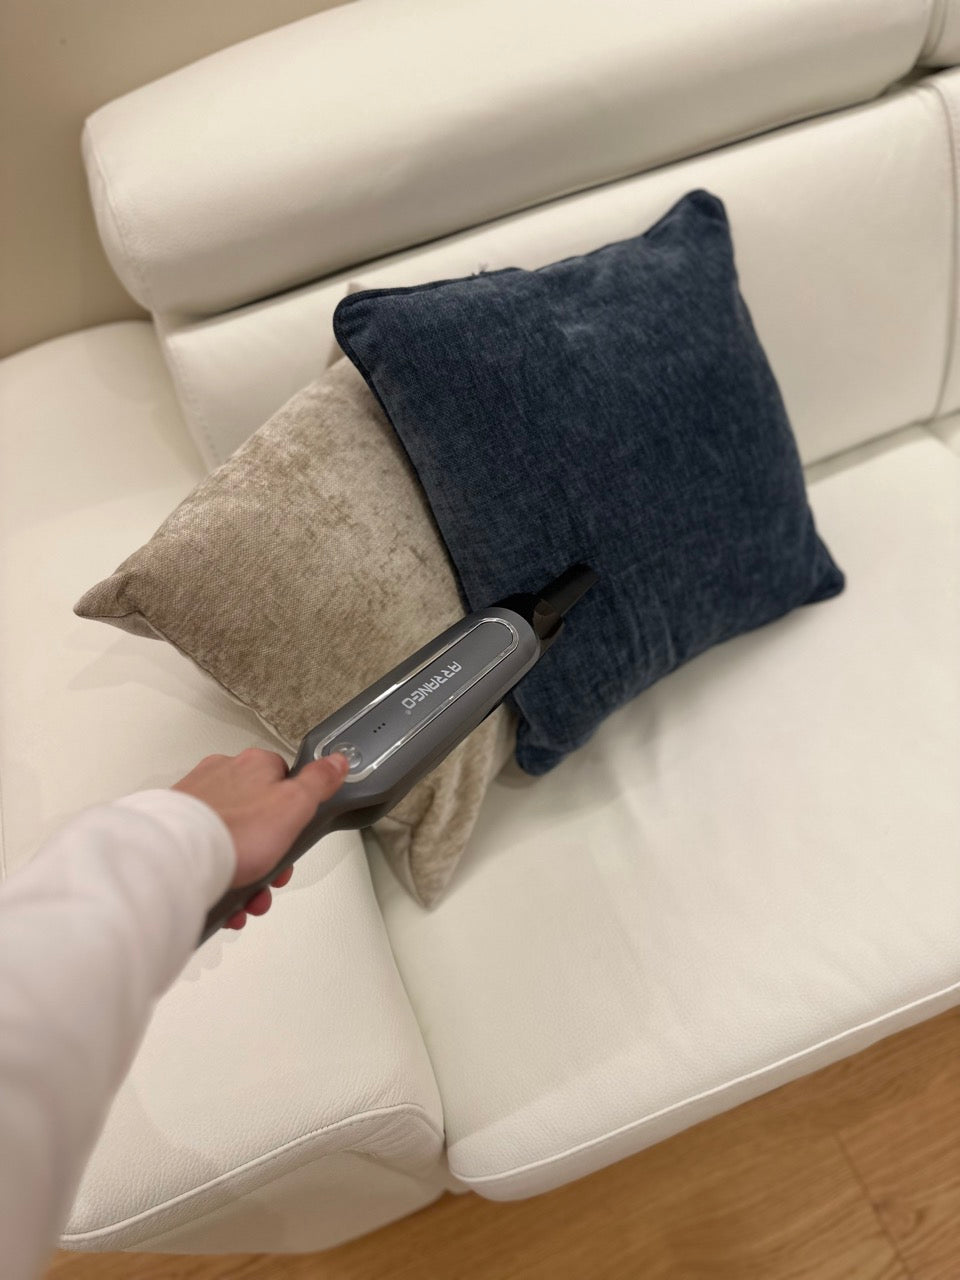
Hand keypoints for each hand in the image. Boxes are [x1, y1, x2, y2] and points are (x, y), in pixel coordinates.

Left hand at [172, 748, 348, 929]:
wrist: (177, 859)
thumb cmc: (234, 832)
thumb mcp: (296, 805)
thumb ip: (319, 781)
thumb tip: (337, 762)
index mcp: (254, 764)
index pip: (287, 782)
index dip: (296, 818)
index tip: (295, 841)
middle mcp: (222, 775)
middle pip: (259, 816)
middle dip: (270, 854)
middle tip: (270, 877)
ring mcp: (198, 801)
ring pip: (233, 837)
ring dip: (246, 872)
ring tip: (246, 899)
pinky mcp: (177, 827)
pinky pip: (208, 851)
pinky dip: (218, 875)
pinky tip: (224, 896)